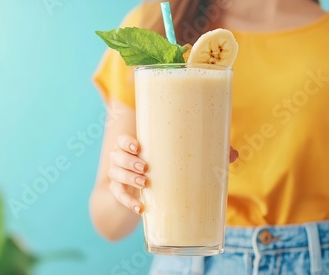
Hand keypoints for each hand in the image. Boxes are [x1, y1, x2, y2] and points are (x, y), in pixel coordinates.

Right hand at [108, 135, 238, 214]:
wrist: (141, 193)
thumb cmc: (163, 171)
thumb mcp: (178, 162)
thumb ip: (204, 155)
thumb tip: (233, 154)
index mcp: (135, 149)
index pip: (123, 141)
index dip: (127, 142)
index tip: (138, 146)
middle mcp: (123, 161)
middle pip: (117, 156)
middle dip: (129, 161)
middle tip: (145, 168)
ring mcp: (119, 178)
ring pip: (116, 174)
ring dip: (128, 178)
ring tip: (144, 183)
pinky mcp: (120, 195)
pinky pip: (119, 197)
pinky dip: (128, 202)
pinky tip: (139, 209)